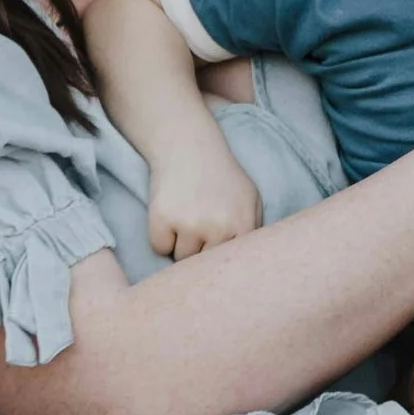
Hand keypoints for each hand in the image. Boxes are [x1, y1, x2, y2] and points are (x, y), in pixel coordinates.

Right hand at [144, 142, 264, 263]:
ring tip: (186, 216)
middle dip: (201, 251)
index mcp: (244, 225)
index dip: (222, 260)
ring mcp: (189, 224)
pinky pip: (159, 247)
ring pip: (181, 258)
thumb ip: (254, 232)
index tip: (216, 254)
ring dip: (180, 244)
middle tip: (199, 225)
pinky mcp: (162, 219)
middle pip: (205, 265)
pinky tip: (170, 212)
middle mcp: (218, 228)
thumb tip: (248, 267)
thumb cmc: (221, 177)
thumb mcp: (250, 199)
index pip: (233, 264)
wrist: (188, 147)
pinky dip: (161, 236)